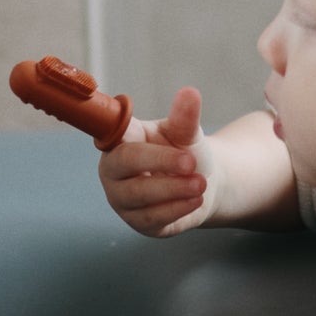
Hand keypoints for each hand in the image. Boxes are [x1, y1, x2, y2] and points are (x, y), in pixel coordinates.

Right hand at [99, 86, 219, 237]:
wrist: (202, 185)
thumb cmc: (186, 153)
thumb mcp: (187, 134)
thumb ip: (185, 118)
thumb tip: (190, 93)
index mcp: (120, 140)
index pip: (113, 131)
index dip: (120, 128)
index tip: (137, 127)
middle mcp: (114, 169)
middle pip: (126, 162)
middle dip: (160, 161)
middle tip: (191, 161)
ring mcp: (122, 198)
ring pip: (139, 194)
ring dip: (173, 189)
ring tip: (201, 183)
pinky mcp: (138, 221)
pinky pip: (152, 217)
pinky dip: (176, 208)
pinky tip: (196, 200)